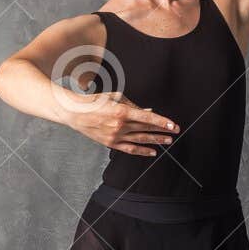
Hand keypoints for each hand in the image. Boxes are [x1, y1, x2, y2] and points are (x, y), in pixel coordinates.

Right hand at [63, 91, 179, 155]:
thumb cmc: (93, 101)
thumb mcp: (114, 97)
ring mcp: (115, 136)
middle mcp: (120, 126)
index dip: (162, 122)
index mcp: (122, 112)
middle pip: (146, 129)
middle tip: (174, 132)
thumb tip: (148, 112)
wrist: (74, 112)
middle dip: (162, 131)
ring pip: (140, 140)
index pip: (147, 118)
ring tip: (167, 141)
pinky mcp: (110, 143)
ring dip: (155, 141)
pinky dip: (142, 151)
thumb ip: (133, 105)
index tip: (173, 125)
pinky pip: (129, 149)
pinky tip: (152, 151)